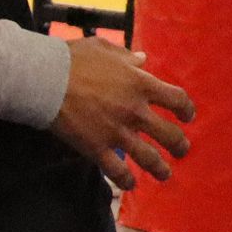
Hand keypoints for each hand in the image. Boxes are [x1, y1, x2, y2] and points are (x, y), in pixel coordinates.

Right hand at [51, 39, 194, 189]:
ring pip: (149, 158)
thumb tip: (142, 60)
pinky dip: (126, 180)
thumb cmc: (72, 60)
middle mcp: (135, 111)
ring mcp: (117, 132)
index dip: (186, 110)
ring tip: (165, 174)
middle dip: (179, 145)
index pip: (177, 100)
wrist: (44, 80)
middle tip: (181, 150)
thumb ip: (126, 56)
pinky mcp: (96, 148)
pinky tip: (130, 183)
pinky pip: (117, 170)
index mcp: (140, 84)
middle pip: (169, 134)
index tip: (186, 116)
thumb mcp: (104, 48)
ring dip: (160, 168)